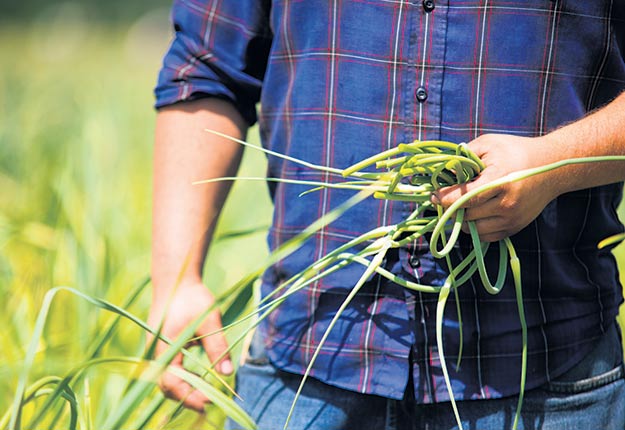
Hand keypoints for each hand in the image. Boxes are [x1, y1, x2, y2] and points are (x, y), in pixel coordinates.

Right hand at [147, 282, 232, 412]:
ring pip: (166, 380)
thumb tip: (229, 373)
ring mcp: (156, 350)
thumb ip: (218, 347)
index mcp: (164, 348)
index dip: (191, 396)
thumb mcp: (209, 321)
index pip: (173, 384)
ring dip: (185, 389)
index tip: (211, 401)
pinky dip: (182, 378)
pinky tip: (200, 377)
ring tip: (208, 392)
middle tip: (212, 401)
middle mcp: (155, 353)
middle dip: (188, 397)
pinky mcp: (160, 347)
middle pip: (167, 387)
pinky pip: (168, 370)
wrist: (176, 279)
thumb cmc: (192, 297)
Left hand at [433, 134, 559, 241]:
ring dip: (461, 220)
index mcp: (500, 180)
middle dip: (450, 208)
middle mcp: (507, 203)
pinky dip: (475, 228)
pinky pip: (486, 236)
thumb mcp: (489, 144)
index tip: (433, 194)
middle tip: (442, 200)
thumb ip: (465, 156)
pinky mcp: (515, 227)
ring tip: (457, 207)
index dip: (445, 198)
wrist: (553, 166)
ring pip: (474, 229)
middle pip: (467, 215)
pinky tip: (473, 214)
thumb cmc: (516, 151)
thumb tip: (444, 171)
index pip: (465, 196)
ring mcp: (512, 218)